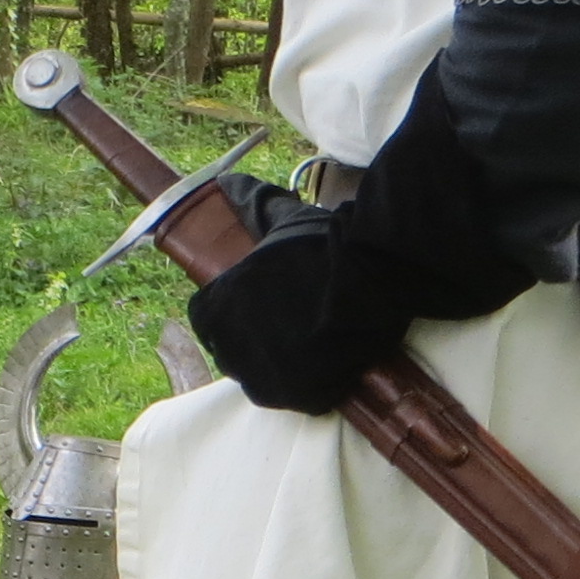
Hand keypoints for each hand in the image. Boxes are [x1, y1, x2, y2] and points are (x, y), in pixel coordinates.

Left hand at [183, 215, 412, 415]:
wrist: (373, 277)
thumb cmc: (325, 246)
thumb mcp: (284, 222)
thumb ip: (252, 207)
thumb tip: (227, 181)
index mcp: (219, 307)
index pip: (206, 319)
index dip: (229, 313)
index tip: (257, 306)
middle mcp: (233, 347)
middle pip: (231, 352)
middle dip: (253, 341)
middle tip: (290, 323)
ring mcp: (266, 377)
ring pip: (261, 379)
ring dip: (280, 365)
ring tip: (311, 342)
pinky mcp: (301, 397)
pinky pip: (297, 397)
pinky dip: (311, 385)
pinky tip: (330, 361)